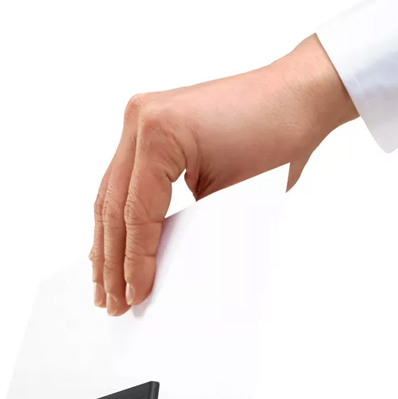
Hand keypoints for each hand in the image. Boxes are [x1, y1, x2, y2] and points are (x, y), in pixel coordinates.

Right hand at [91, 34, 356, 314]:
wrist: (296, 96)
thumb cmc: (278, 138)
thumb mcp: (236, 195)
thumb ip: (194, 228)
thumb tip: (166, 271)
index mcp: (159, 133)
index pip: (137, 214)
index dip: (134, 262)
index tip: (133, 297)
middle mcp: (139, 119)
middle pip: (112, 205)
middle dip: (111, 260)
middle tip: (110, 302)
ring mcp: (139, 117)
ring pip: (109, 193)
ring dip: (106, 241)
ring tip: (102, 285)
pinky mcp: (148, 123)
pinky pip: (124, 178)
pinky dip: (119, 214)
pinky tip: (109, 246)